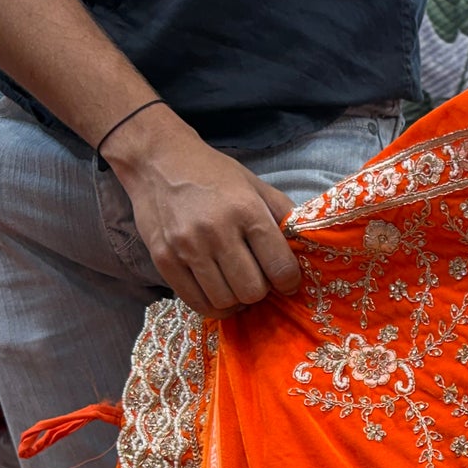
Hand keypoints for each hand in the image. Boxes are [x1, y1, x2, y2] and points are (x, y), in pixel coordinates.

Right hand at [102, 106, 299, 314]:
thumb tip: (308, 248)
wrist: (158, 161)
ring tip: (237, 284)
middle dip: (261, 291)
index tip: (286, 280)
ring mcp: (187, 248)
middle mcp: (216, 231)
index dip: (289, 281)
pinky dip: (214, 306)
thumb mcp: (255, 186)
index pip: (280, 268)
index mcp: (246, 210)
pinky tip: (219, 292)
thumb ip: (283, 216)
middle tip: (257, 279)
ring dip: (237, 300)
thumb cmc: (213, 175)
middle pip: (252, 291)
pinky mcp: (164, 261)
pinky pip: (197, 303)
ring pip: (226, 301)